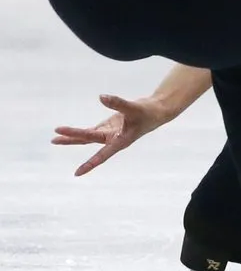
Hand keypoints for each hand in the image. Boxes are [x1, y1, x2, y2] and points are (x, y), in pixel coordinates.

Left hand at [52, 94, 169, 175]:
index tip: (77, 173)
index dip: (90, 164)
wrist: (156, 112)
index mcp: (120, 141)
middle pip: (88, 140)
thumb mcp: (133, 108)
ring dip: (72, 137)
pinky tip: (70, 132)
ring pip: (87, 137)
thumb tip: (101, 97)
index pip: (102, 154)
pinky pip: (91, 131)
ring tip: (55, 139)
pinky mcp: (109, 127)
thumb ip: (117, 103)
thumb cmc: (147, 113)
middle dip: (72, 139)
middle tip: (54, 138)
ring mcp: (110, 133)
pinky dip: (81, 131)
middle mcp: (113, 140)